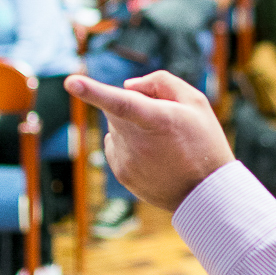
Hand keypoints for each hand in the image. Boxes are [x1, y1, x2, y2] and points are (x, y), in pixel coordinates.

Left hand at [66, 71, 234, 212]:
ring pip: (116, 126)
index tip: (70, 82)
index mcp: (157, 119)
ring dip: (132, 125)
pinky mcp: (121, 173)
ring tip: (163, 143)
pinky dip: (129, 143)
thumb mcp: (195, 101)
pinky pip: (115, 145)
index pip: (121, 102)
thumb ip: (161, 82)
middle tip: (163, 116)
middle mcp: (137, 141)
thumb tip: (127, 85)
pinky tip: (153, 155)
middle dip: (132, 103)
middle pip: (117, 107)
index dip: (94, 91)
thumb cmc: (204, 141)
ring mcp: (126, 159)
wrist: (205, 192)